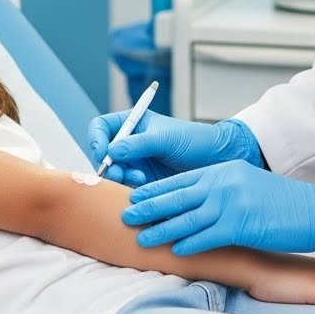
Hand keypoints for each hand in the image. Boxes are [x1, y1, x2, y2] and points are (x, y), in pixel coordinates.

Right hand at [88, 110, 263, 185]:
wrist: (217, 161)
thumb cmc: (195, 140)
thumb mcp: (166, 138)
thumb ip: (138, 144)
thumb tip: (111, 150)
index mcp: (133, 124)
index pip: (102, 127)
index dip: (96, 138)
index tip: (103, 151)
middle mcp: (130, 143)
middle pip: (103, 154)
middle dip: (108, 164)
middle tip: (120, 173)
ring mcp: (136, 163)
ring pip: (113, 173)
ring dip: (120, 178)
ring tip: (138, 179)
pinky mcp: (143, 182)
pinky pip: (126, 187)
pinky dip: (129, 189)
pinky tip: (143, 188)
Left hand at [122, 160, 314, 256]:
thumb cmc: (283, 202)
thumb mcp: (248, 185)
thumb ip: (222, 189)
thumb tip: (199, 201)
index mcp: (223, 171)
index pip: (180, 180)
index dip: (155, 190)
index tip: (135, 197)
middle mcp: (222, 183)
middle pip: (176, 196)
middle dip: (148, 207)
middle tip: (125, 215)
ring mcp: (230, 203)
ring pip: (185, 217)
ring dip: (160, 229)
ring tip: (140, 238)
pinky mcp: (239, 224)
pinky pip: (205, 236)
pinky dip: (187, 244)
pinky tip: (173, 251)